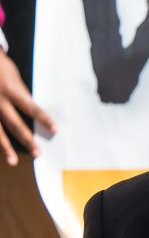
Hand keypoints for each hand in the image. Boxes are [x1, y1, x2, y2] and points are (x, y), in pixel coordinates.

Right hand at [0, 50, 55, 164]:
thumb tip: (32, 106)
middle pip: (14, 124)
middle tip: (38, 154)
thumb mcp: (13, 76)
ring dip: (5, 148)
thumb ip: (20, 92)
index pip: (31, 107)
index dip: (43, 119)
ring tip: (13, 161)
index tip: (55, 130)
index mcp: (11, 89)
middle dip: (26, 140)